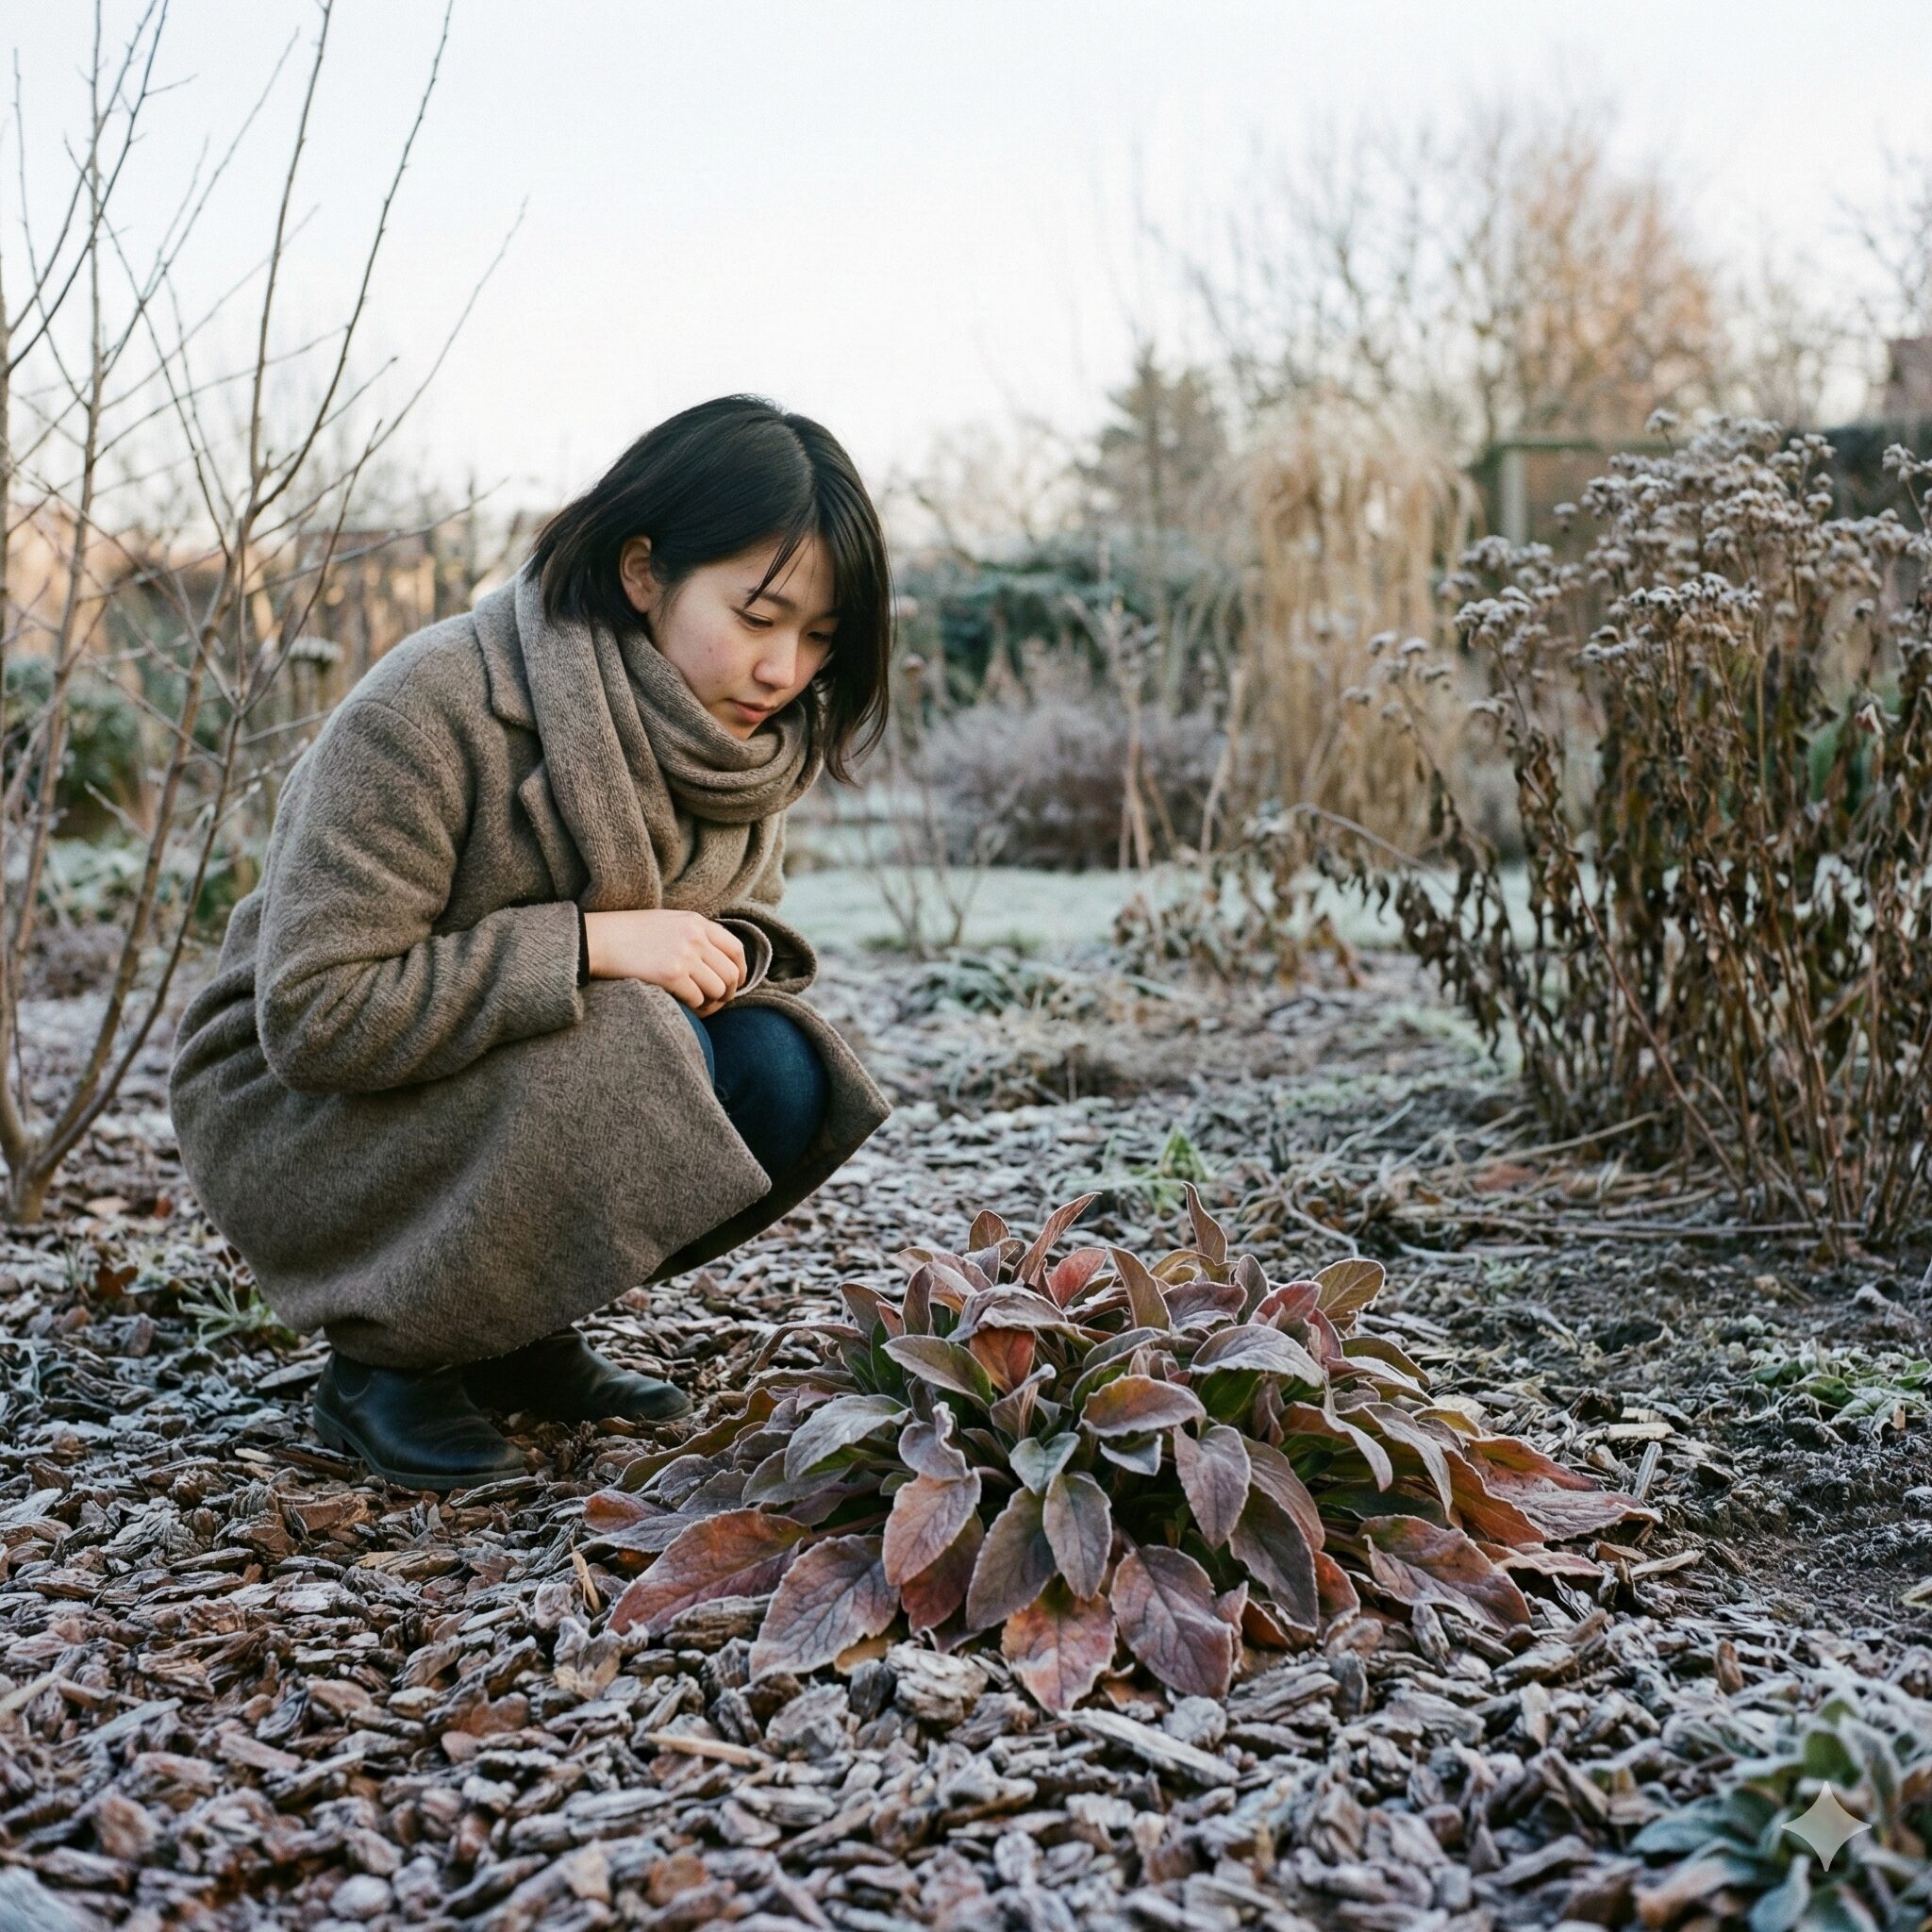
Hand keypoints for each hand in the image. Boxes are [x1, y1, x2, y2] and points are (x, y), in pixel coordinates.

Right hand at [583, 908, 746, 1015]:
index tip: (737, 983)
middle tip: (718, 1002)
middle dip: (728, 993)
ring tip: (701, 1008)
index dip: (742, 971)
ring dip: (712, 1003)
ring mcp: (684, 955)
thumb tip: (718, 961)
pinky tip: (685, 1007)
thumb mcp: (668, 922)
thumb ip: (694, 934)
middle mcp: (694, 937)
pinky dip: (694, 1007)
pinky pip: (697, 999)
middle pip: (731, 973)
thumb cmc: (629, 934)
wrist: (599, 940)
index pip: (735, 949)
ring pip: (717, 989)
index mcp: (696, 922)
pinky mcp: (670, 975)